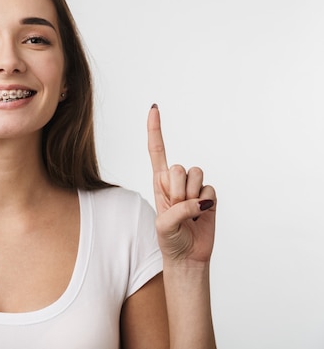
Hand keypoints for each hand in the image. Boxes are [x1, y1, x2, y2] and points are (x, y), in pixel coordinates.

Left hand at [147, 104, 215, 263]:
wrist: (187, 257)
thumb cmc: (169, 240)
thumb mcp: (163, 225)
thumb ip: (176, 209)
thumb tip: (198, 199)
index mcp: (159, 182)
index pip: (157, 151)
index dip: (155, 129)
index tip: (154, 108)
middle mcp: (176, 181)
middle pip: (178, 167)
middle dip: (177, 190)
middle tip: (176, 208)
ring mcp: (194, 188)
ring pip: (196, 174)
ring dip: (191, 196)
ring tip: (188, 212)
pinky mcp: (209, 196)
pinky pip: (210, 189)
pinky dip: (206, 203)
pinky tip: (201, 213)